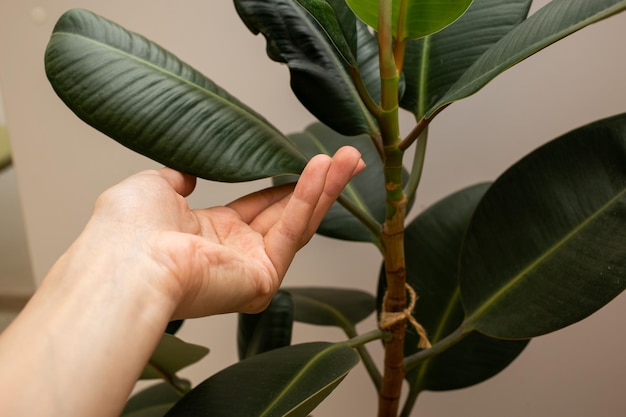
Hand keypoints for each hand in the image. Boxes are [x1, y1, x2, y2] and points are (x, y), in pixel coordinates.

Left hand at [80, 146, 364, 317]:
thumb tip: (186, 173)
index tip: (309, 164)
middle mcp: (234, 253)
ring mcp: (250, 269)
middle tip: (347, 158)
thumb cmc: (127, 229)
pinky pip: (291, 232)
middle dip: (320, 185)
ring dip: (326, 189)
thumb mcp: (154, 187)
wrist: (127, 260)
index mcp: (210, 234)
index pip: (258, 207)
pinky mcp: (262, 279)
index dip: (285, 185)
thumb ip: (177, 178)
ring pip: (298, 223)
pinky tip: (325, 170)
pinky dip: (309, 199)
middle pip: (288, 214)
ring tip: (351, 159)